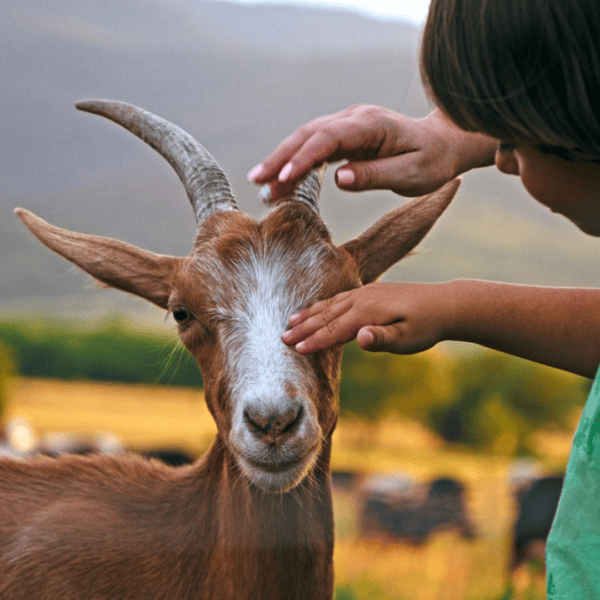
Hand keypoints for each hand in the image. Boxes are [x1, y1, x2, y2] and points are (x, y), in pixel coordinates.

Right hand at [249, 105, 495, 201]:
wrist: (442, 145)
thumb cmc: (431, 162)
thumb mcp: (411, 174)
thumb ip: (376, 175)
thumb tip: (339, 178)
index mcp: (371, 125)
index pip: (329, 139)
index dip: (303, 157)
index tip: (282, 177)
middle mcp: (355, 119)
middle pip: (308, 134)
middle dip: (280, 157)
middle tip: (257, 182)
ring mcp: (347, 125)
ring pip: (306, 139)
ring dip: (282, 160)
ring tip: (261, 185)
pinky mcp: (344, 136)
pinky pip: (313, 147)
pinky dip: (295, 163)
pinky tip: (280, 180)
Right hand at [282, 281, 452, 354]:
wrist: (445, 304)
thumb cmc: (426, 326)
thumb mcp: (407, 338)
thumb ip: (381, 339)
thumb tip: (360, 338)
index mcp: (367, 312)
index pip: (334, 330)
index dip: (314, 341)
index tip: (294, 350)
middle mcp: (361, 298)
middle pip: (326, 315)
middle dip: (303, 327)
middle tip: (282, 338)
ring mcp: (365, 292)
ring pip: (330, 304)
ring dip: (309, 313)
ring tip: (290, 321)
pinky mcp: (370, 291)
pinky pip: (339, 298)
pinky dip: (323, 304)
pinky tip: (318, 308)